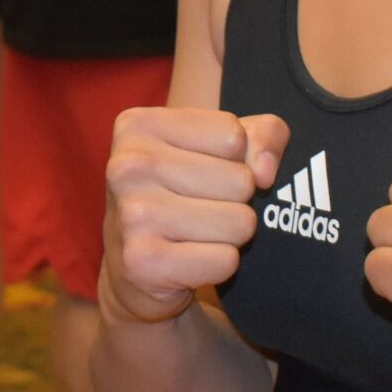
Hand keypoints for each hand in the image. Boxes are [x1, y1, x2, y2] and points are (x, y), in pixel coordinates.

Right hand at [102, 107, 287, 324]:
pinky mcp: (143, 262)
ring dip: (229, 235)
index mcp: (139, 126)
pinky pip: (226, 260)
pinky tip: (189, 259)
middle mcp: (127, 166)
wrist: (136, 266)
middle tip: (199, 210)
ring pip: (239, 222)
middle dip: (235, 201)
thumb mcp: (222, 147)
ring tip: (196, 234)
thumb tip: (265, 173)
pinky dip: (219, 265)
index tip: (203, 172)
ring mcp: (132, 215)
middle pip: (240, 181)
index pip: (234, 136)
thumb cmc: (182, 193)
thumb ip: (264, 134)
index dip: (235, 160)